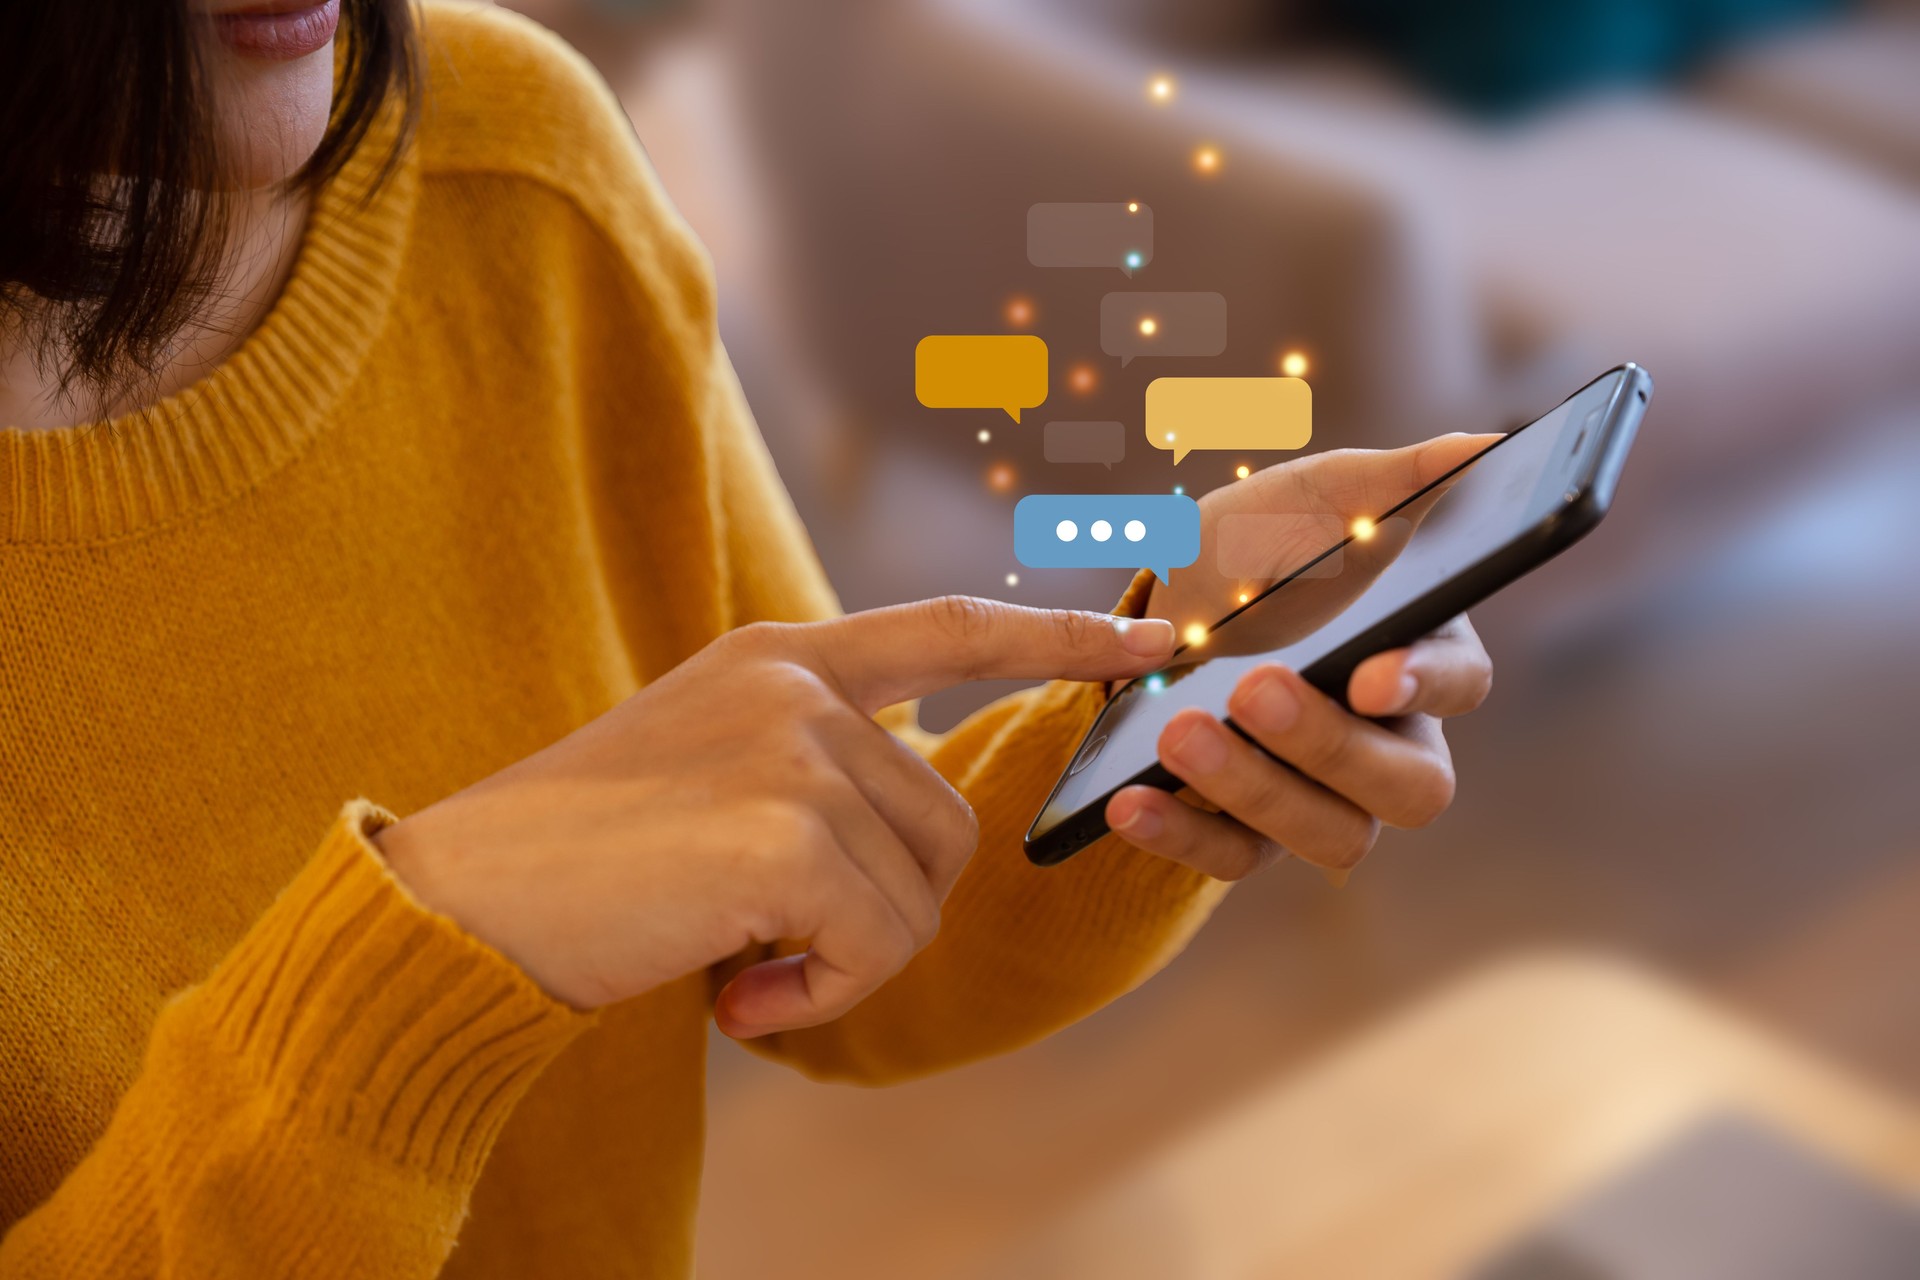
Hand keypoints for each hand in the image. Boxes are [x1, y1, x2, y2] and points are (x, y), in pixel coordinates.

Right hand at [375, 598, 1174, 1032]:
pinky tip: (738, 998)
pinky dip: (821, 994)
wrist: (461, 904)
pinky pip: (874, 944)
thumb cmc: (584, 859)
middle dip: (885, 912)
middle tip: (772, 950)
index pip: (952, 628)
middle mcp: (798, 686)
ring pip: (918, 893)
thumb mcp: (709, 772)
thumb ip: (813, 768)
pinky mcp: (784, 829)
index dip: (1058, 636)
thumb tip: (914, 849)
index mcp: (781, 657)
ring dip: (843, 960)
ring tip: (740, 965)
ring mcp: (792, 748)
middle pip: (946, 820)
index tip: (1151, 641)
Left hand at [1115, 436, 1498, 879]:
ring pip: (1328, 832)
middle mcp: (1391, 742)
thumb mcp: (1312, 500)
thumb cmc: (1265, 546)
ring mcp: (1324, 797)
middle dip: (1329, 744)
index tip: (1371, 674)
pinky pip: (1232, 859)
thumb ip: (1392, 480)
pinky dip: (1181, 836)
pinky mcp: (1252, 835)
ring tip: (1177, 734)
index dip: (1424, 684)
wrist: (1163, 605)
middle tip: (1254, 689)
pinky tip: (1127, 804)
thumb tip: (1483, 445)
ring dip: (1251, 788)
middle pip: (1408, 784)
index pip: (1459, 683)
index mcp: (1422, 653)